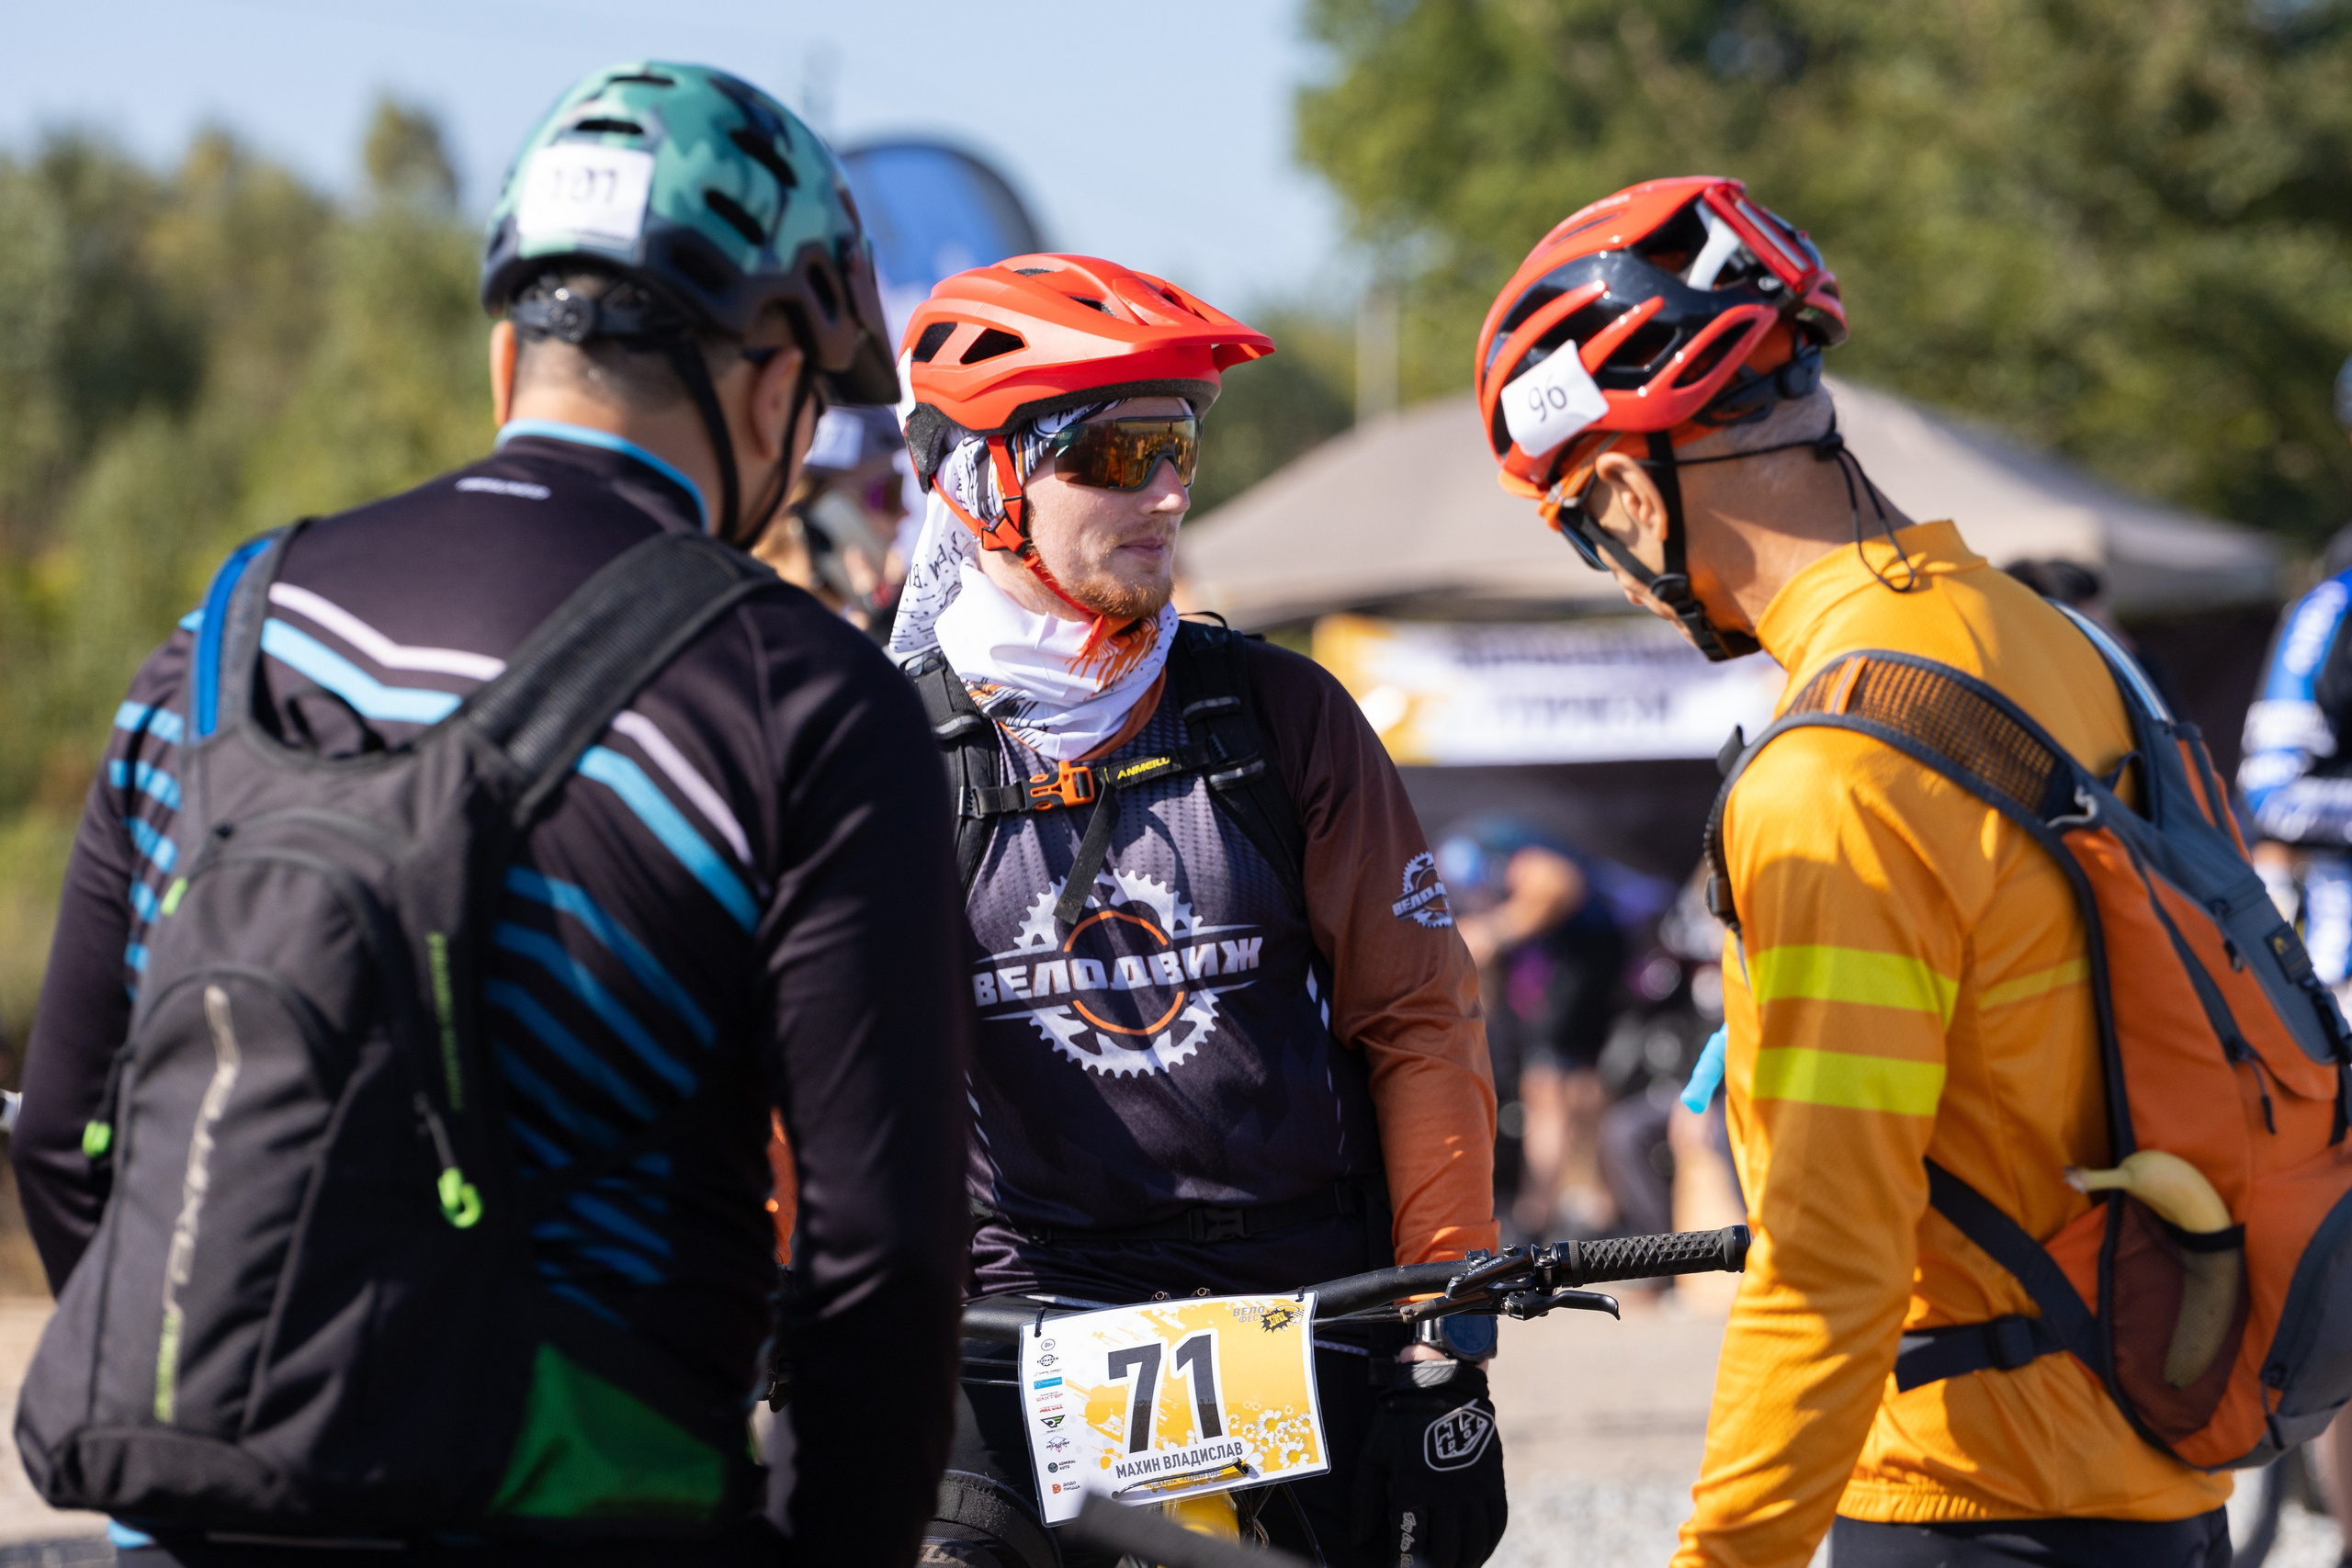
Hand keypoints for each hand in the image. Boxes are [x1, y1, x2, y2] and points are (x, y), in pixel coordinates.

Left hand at [1352, 1359, 1505, 1566]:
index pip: (1410, 1543)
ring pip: (1473, 1544)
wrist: (1441, 1385)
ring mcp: (1474, 1489)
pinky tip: (1477, 1555)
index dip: (1405, 1563)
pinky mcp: (1493, 1481)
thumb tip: (1358, 1539)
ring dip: (1462, 1563)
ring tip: (1451, 1567)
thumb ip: (1364, 1499)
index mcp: (1414, 1489)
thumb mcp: (1374, 1454)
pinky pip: (1496, 1524)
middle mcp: (1447, 1495)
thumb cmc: (1399, 1420)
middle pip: (1445, 1552)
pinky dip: (1487, 1546)